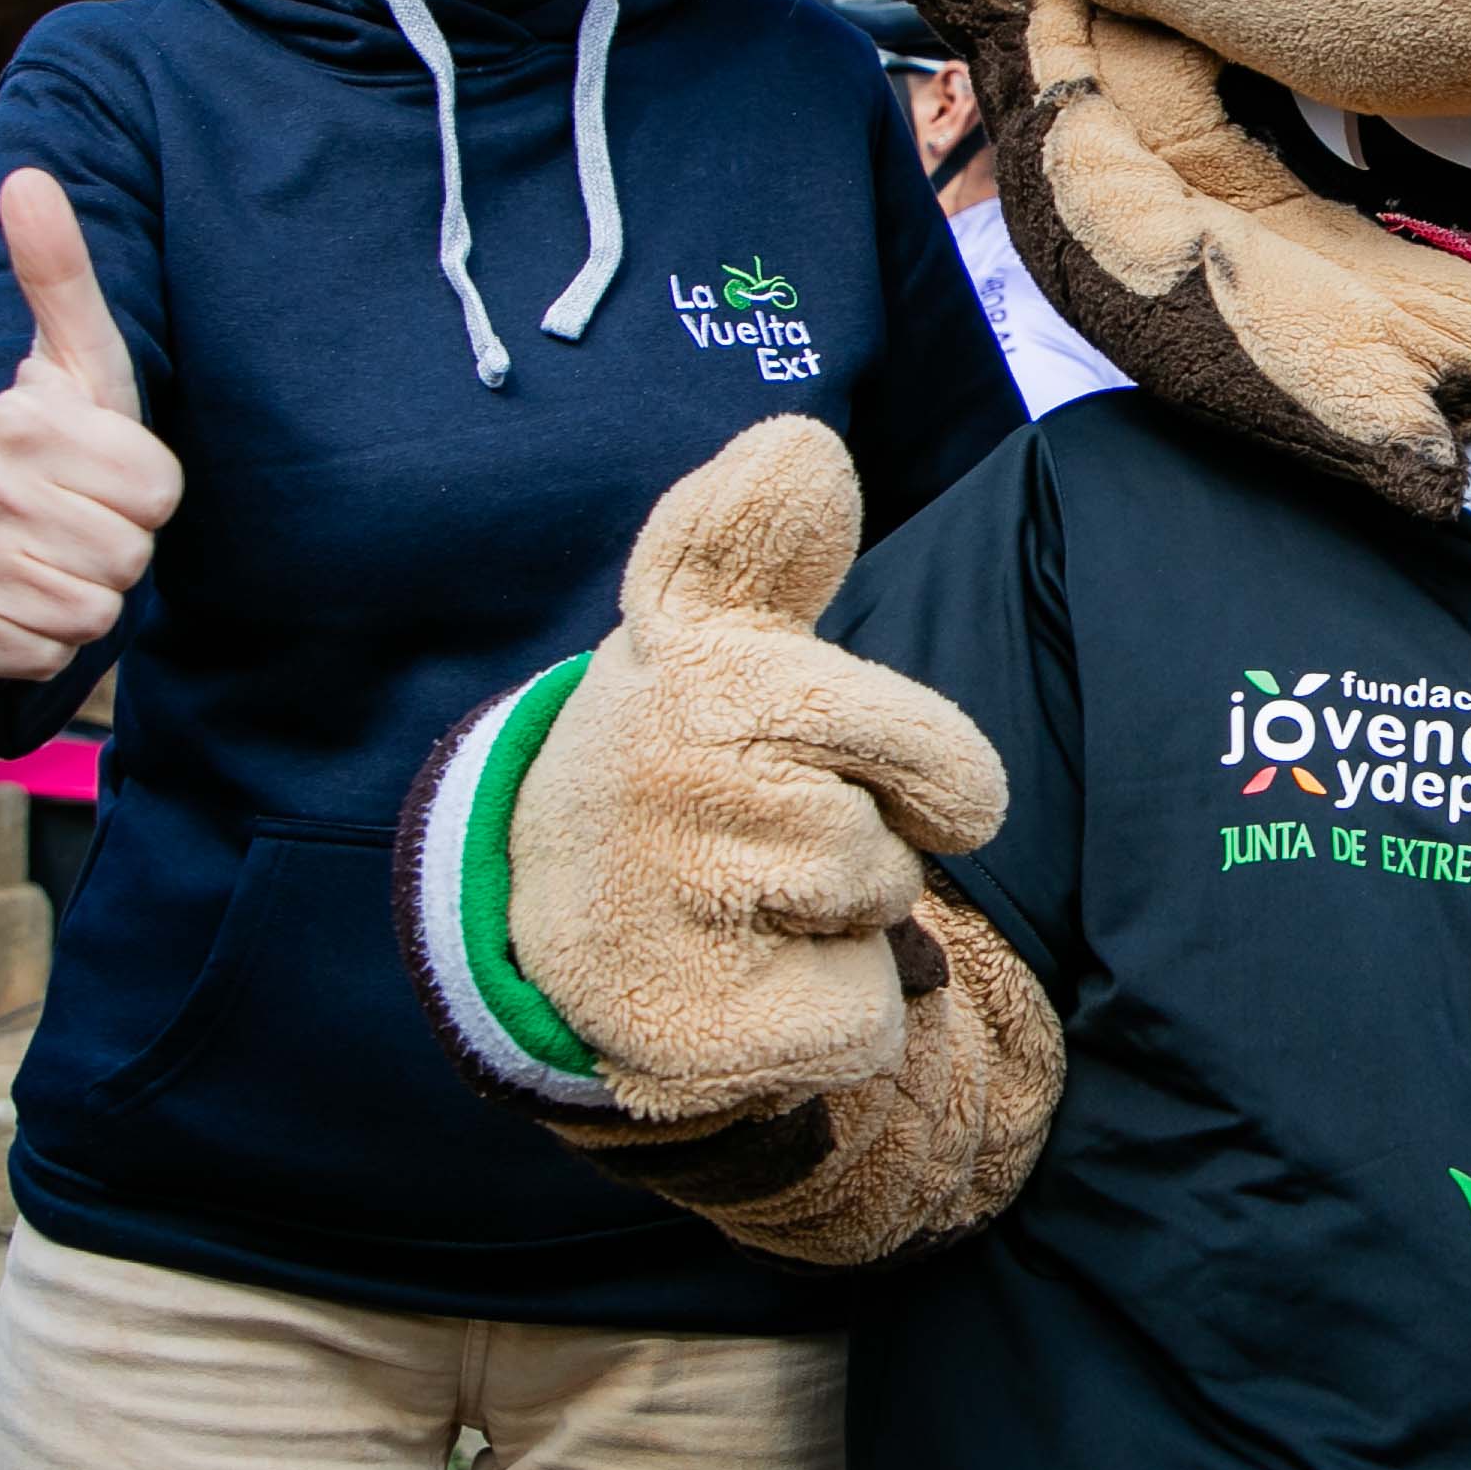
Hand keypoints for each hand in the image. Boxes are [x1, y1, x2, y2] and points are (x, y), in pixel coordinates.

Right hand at [0, 169, 183, 678]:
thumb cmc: (49, 440)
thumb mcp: (75, 359)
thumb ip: (61, 273)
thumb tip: (28, 175)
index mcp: (19, 419)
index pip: (159, 490)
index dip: (149, 490)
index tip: (104, 469)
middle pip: (131, 552)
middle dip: (121, 543)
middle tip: (80, 517)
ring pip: (95, 608)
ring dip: (89, 593)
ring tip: (53, 555)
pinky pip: (48, 654)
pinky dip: (46, 641)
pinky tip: (20, 599)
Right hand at [500, 418, 1008, 1125]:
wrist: (545, 916)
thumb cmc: (685, 755)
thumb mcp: (708, 626)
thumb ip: (764, 536)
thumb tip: (805, 446)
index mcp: (702, 660)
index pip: (910, 727)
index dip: (925, 762)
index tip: (852, 747)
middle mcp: (682, 766)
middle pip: (911, 834)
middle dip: (873, 834)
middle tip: (773, 829)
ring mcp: (680, 895)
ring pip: (879, 915)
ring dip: (840, 921)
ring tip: (743, 898)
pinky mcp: (694, 1023)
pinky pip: (860, 1020)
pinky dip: (827, 1015)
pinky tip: (741, 981)